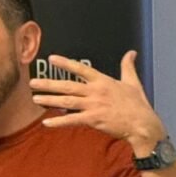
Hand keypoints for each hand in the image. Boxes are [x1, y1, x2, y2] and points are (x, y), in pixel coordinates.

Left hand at [30, 51, 165, 152]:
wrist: (142, 124)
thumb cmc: (138, 104)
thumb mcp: (133, 82)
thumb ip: (128, 66)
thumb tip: (131, 52)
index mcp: (103, 81)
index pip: (80, 69)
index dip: (65, 63)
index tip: (51, 58)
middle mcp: (95, 92)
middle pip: (68, 86)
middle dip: (49, 84)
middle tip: (33, 82)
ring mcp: (93, 106)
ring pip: (67, 102)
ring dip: (50, 100)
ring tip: (35, 98)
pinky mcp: (94, 120)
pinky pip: (73, 120)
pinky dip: (59, 122)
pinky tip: (47, 122)